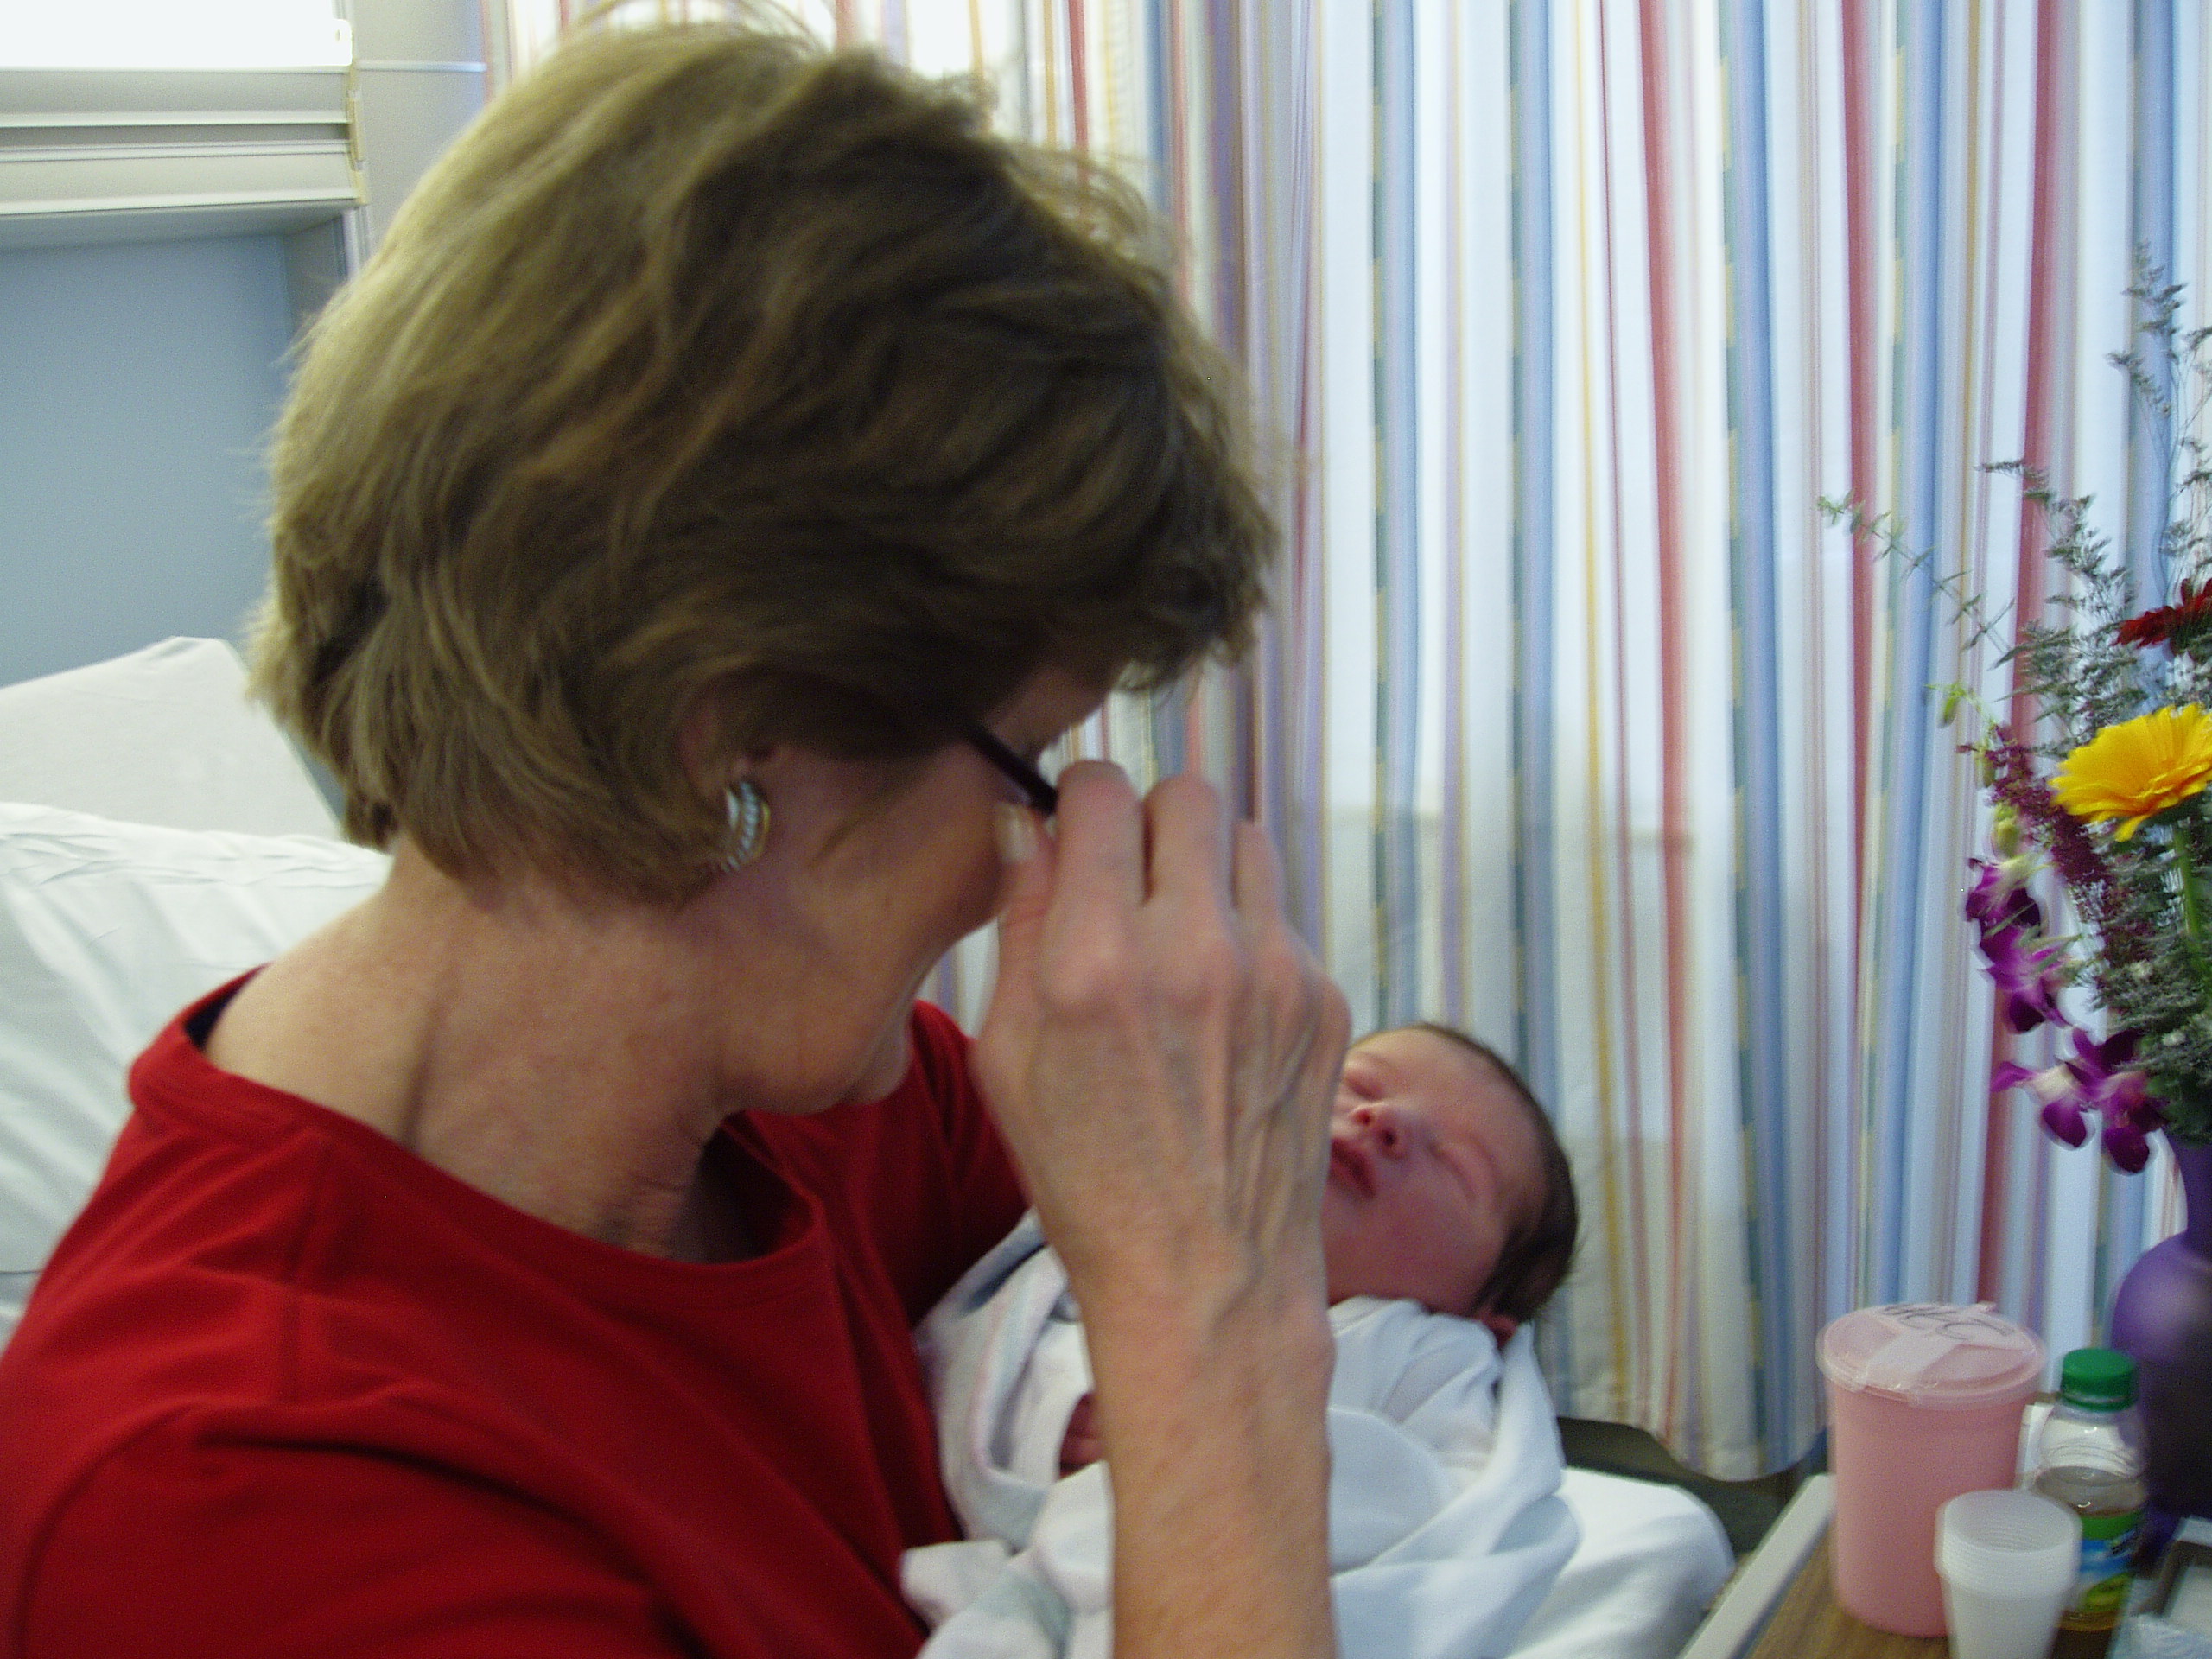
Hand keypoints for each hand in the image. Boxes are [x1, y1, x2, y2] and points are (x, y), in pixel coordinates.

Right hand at [977, 762, 1346, 1658]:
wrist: (1205, 1277)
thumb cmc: (1086, 1176)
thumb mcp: (1008, 1057)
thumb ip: (1021, 924)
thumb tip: (1029, 823)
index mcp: (1096, 963)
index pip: (1103, 793)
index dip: (1080, 800)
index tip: (1075, 830)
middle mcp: (1194, 952)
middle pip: (1187, 794)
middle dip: (1149, 822)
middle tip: (1127, 879)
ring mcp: (1275, 973)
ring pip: (1246, 840)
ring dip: (1206, 867)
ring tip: (1178, 940)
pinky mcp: (1325, 999)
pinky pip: (1282, 916)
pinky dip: (1247, 935)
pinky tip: (1221, 1007)